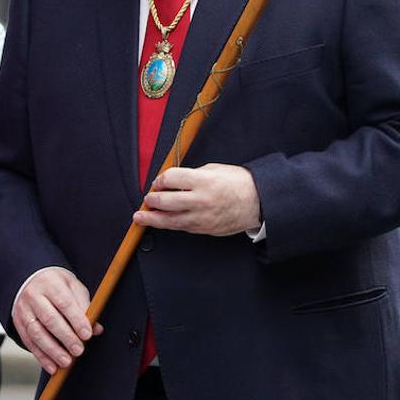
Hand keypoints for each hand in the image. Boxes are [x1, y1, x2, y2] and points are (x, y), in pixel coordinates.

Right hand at [13, 268, 102, 374]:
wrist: (31, 279)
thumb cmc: (58, 285)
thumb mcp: (73, 287)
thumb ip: (85, 306)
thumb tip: (96, 328)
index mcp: (51, 284)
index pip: (65, 304)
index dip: (76, 320)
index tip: (87, 335)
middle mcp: (34, 297)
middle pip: (50, 319)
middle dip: (66, 337)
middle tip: (78, 350)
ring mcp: (23, 311)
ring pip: (37, 333)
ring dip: (52, 351)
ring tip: (66, 362)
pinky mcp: (18, 323)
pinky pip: (28, 342)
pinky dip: (41, 356)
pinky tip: (51, 366)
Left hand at [135, 164, 261, 235]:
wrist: (259, 202)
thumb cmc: (240, 183)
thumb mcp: (217, 169)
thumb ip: (194, 174)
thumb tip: (175, 180)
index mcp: (204, 180)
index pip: (171, 178)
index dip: (160, 179)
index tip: (158, 181)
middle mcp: (200, 200)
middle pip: (165, 200)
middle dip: (152, 199)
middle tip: (148, 198)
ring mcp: (201, 217)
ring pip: (169, 220)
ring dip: (151, 218)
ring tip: (140, 218)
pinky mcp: (204, 229)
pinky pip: (182, 228)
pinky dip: (170, 225)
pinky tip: (163, 222)